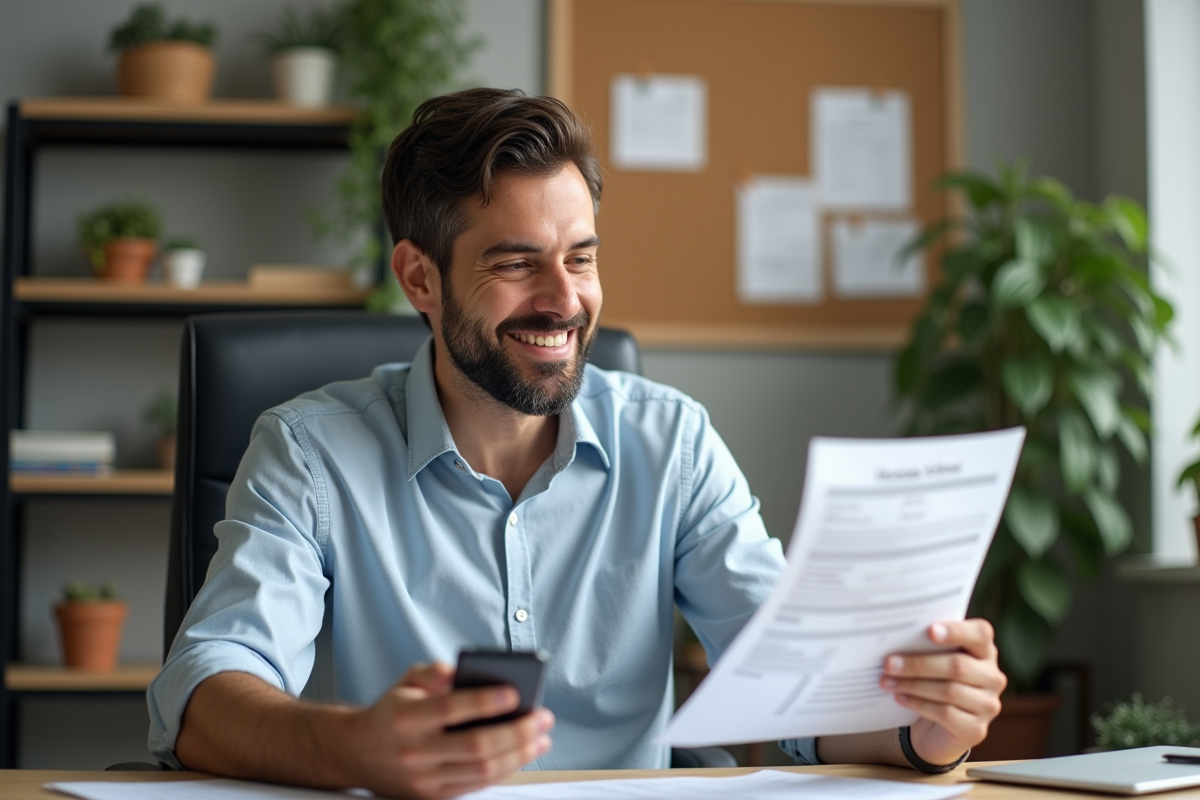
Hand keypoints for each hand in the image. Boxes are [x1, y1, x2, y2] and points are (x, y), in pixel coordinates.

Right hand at [346, 661, 553, 799]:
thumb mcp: (405, 681)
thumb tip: (461, 671)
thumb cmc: (393, 711)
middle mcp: (414, 751)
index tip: (515, 693)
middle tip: (543, 717)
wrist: (358, 753)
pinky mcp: (432, 797)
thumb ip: (433, 672)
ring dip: (519, 754)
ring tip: (542, 737)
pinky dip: (504, 770)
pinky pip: (476, 786)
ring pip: (481, 771)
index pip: (451, 708)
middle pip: (475, 745)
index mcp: (406, 717)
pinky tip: (522, 753)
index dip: (485, 701)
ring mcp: (423, 779)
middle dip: (516, 732)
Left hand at [880, 619, 1005, 765]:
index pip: (981, 634)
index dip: (957, 631)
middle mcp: (992, 677)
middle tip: (888, 663)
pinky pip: (945, 713)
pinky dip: (918, 704)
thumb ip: (927, 646)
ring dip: (913, 684)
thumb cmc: (935, 682)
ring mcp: (988, 705)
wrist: (939, 727)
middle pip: (957, 666)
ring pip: (949, 690)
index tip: (930, 631)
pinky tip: (900, 698)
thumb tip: (895, 638)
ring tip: (887, 681)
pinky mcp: (975, 729)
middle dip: (919, 664)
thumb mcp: (935, 660)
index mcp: (985, 651)